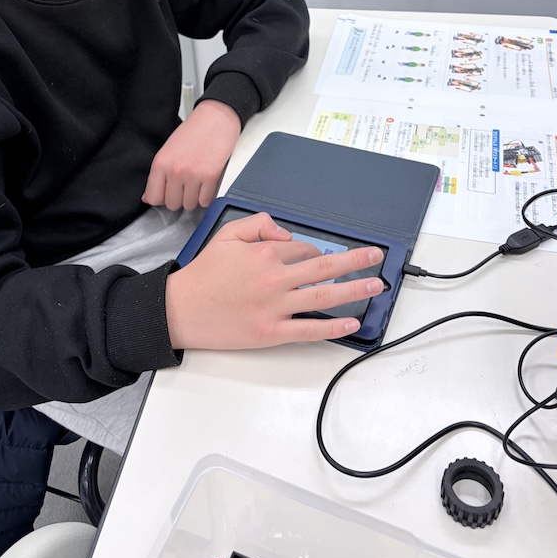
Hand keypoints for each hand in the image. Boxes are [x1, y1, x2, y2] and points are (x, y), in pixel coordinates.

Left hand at [142, 100, 241, 210]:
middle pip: (172, 204)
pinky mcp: (211, 177)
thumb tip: (149, 197)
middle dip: (179, 198)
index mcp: (161, 163)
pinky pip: (205, 201)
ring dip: (194, 198)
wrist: (216, 118)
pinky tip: (206, 183)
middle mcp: (175, 171)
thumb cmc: (194, 131)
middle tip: (185, 185)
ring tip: (197, 182)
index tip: (167, 194)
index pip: (153, 198)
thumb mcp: (168, 149)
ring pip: (190, 205)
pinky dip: (206, 196)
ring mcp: (193, 175)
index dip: (161, 198)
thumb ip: (158, 175)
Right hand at [164, 212, 384, 348]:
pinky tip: (351, 322)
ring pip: (323, 295)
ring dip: (354, 289)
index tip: (316, 257)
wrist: (179, 309)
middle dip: (355, 260)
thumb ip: (259, 224)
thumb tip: (288, 234)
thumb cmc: (203, 274)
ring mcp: (274, 307)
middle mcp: (274, 278)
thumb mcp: (227, 235)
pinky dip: (333, 326)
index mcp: (264, 252)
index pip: (302, 249)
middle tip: (376, 257)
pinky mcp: (271, 332)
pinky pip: (309, 329)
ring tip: (375, 285)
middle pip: (324, 267)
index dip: (312, 252)